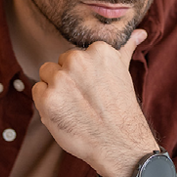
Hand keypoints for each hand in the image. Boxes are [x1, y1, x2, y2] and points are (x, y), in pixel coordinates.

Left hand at [31, 29, 155, 176]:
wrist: (120, 145)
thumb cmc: (120, 110)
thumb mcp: (123, 73)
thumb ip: (125, 48)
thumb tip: (139, 31)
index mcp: (97, 50)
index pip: (75, 56)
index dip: (82, 76)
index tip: (95, 90)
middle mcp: (77, 60)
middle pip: (58, 64)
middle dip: (67, 81)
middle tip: (86, 102)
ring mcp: (61, 79)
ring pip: (46, 75)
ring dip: (55, 90)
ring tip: (75, 108)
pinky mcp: (47, 98)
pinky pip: (37, 91)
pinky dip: (46, 104)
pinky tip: (65, 114)